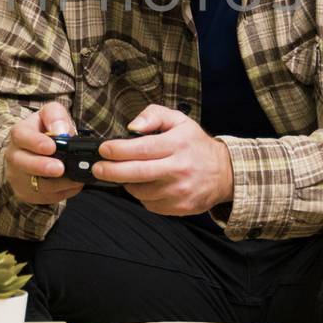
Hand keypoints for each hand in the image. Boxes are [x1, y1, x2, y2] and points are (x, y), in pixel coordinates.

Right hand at [4, 101, 83, 205]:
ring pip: (35, 185)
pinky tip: (73, 185)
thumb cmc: (43, 131)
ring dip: (58, 184)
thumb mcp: (49, 114)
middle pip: (22, 164)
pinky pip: (44, 197)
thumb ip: (55, 116)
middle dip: (42, 167)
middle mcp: (14, 156)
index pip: (21, 137)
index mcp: (19, 134)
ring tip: (76, 179)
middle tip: (60, 168)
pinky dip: (62, 193)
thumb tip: (61, 131)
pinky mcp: (26, 193)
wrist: (31, 151)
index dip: (36, 142)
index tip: (52, 146)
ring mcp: (18, 177)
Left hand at [94, 105, 234, 215]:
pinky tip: (146, 184)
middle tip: (98, 168)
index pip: (142, 149)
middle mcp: (179, 169)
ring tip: (128, 173)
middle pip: (137, 173)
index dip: (118, 150)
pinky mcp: (179, 207)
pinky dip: (141, 195)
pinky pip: (149, 204)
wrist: (224, 173)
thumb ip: (154, 115)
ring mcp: (179, 191)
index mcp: (178, 145)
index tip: (103, 149)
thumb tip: (133, 126)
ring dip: (127, 183)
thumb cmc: (195, 145)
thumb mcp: (179, 120)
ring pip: (140, 191)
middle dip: (111, 171)